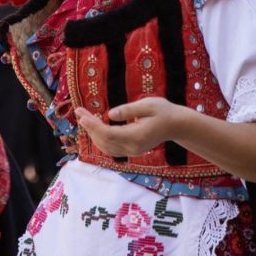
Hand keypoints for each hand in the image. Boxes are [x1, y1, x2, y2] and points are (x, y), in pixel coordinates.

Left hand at [75, 97, 194, 156]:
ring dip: (92, 133)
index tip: (82, 115)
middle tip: (79, 112)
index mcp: (136, 136)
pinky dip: (100, 138)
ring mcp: (132, 151)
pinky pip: (110, 147)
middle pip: (104, 141)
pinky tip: (94, 126)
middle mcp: (132, 147)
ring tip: (83, 117)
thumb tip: (110, 114)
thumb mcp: (148, 105)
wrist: (177, 126)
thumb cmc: (164, 111)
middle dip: (89, 127)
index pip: (108, 134)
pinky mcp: (131, 150)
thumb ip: (129, 110)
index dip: (93, 126)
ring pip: (105, 146)